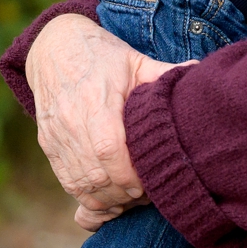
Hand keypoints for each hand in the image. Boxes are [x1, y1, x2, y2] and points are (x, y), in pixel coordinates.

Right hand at [23, 13, 186, 230]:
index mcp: (95, 101)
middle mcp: (71, 122)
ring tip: (132, 197)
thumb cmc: (100, 55)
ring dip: (108, 198)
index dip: (130, 173)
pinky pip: (67, 182)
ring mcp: (57, 136)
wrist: (53, 49)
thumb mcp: (133, 60)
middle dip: (124, 192)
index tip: (150, 181)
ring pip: (80, 184)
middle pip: (95, 174)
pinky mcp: (48, 145)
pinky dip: (88, 196)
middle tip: (148, 193)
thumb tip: (198, 70)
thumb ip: (163, 72)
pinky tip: (110, 196)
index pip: (109, 149)